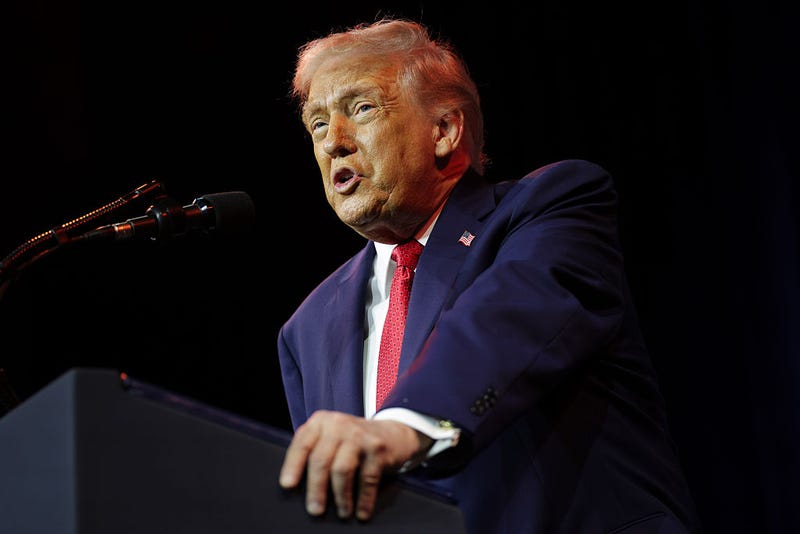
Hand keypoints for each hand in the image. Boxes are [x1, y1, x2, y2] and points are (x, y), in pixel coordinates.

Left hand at [279, 409, 431, 520]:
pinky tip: (361, 512)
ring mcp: (359, 435)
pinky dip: (364, 499)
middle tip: (315, 510)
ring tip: (341, 513)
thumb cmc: (352, 442)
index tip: (287, 485)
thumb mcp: (329, 437)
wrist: (392, 433)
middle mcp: (338, 424)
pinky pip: (367, 478)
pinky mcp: (377, 448)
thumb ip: (313, 450)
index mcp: (321, 422)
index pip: (302, 444)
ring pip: (342, 470)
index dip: (293, 466)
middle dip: (316, 488)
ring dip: (341, 496)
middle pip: (321, 460)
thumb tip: (294, 485)